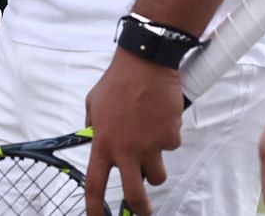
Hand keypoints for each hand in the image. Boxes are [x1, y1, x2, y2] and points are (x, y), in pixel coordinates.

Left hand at [83, 49, 182, 214]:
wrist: (145, 63)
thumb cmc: (117, 81)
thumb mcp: (94, 104)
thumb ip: (94, 127)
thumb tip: (95, 138)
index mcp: (103, 143)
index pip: (95, 185)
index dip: (95, 209)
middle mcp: (126, 150)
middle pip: (135, 194)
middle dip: (142, 209)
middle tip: (145, 210)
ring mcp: (150, 146)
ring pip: (157, 174)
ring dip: (156, 166)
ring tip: (151, 142)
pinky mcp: (170, 137)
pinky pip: (170, 148)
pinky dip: (167, 138)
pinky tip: (160, 118)